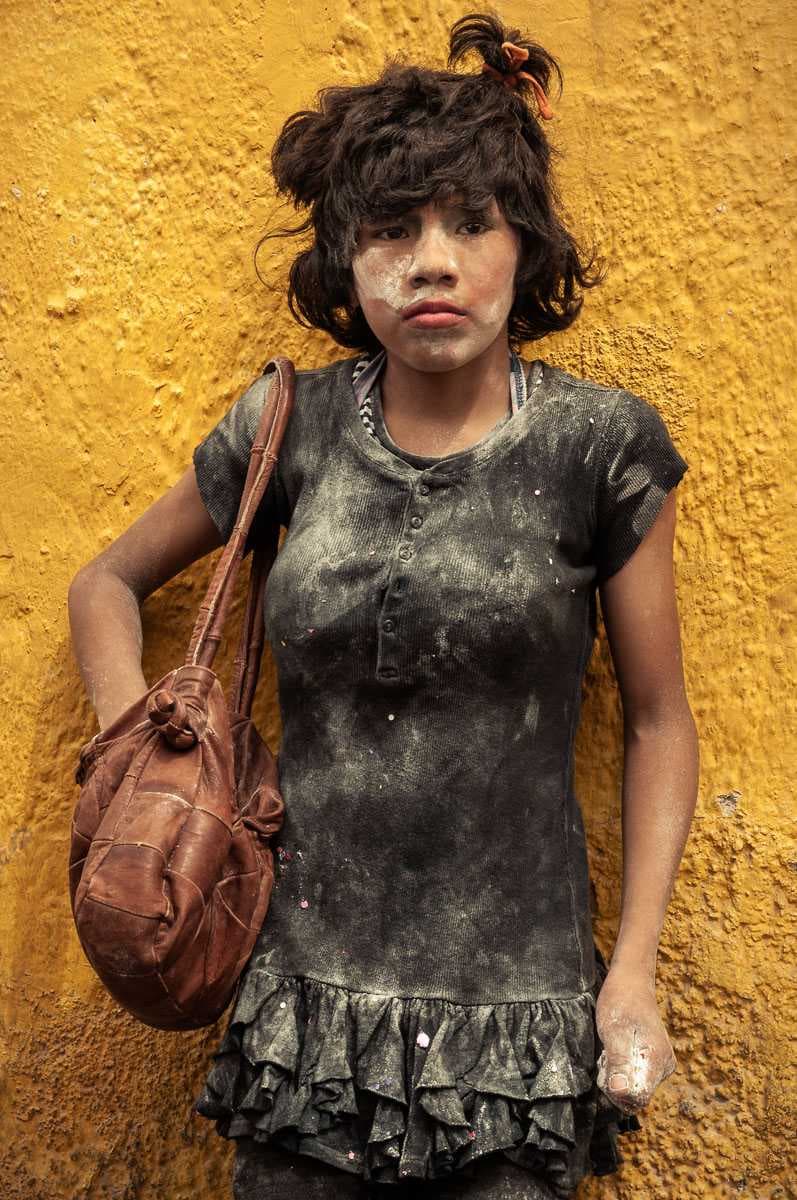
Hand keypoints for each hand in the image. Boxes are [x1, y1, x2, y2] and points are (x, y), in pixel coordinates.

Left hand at [595, 966, 676, 1114]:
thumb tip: (621, 1093)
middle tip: (607, 1054)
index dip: (616, 1090)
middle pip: (635, 1095)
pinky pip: (635, 1076)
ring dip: (616, 1073)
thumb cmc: (621, 1002)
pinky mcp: (653, 1059)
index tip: (607, 1066)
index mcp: (657, 1061)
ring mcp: (661, 1063)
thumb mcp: (613, 1032)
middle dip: (615, 1082)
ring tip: (610, 1049)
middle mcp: (664, 1066)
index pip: (638, 1099)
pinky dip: (621, 1067)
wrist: (631, 981)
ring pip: (633, 1085)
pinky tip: (615, 1050)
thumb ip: (619, 1063)